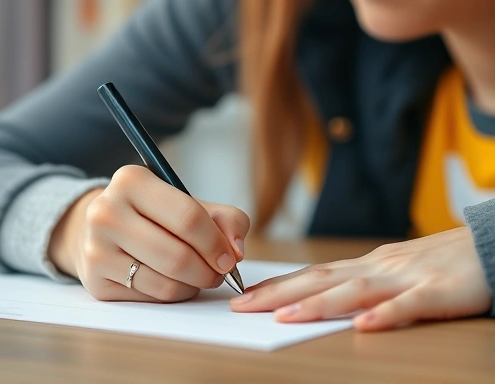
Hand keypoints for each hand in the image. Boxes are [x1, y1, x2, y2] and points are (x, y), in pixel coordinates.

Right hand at [49, 165, 249, 302]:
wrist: (107, 228)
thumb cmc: (157, 215)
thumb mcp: (192, 203)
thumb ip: (226, 219)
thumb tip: (236, 251)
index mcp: (131, 181)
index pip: (188, 217)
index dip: (216, 243)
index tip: (230, 258)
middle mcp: (105, 212)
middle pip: (177, 256)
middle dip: (209, 271)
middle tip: (219, 272)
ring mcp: (96, 249)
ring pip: (165, 283)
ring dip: (193, 285)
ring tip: (199, 275)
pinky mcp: (95, 282)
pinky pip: (151, 297)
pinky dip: (173, 294)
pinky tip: (174, 281)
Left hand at [230, 227, 490, 330]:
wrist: (487, 243)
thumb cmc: (437, 261)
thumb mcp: (391, 269)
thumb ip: (359, 282)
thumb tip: (323, 295)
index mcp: (366, 265)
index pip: (312, 274)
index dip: (277, 286)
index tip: (246, 295)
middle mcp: (378, 267)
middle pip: (321, 279)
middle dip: (279, 294)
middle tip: (242, 305)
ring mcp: (406, 277)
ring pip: (355, 290)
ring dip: (318, 304)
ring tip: (285, 317)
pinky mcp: (438, 290)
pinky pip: (409, 305)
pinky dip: (385, 315)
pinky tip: (364, 327)